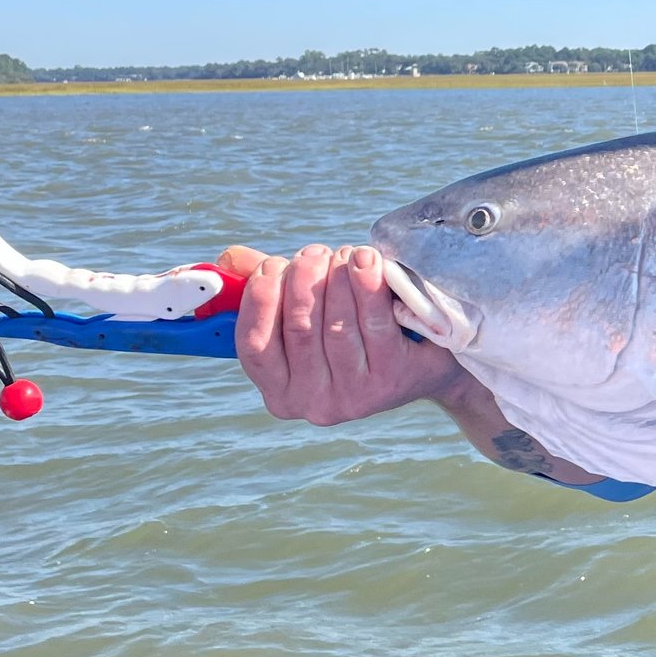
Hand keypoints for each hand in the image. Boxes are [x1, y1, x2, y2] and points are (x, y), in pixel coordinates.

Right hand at [228, 242, 459, 426]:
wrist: (426, 357)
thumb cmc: (354, 327)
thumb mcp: (308, 310)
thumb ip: (266, 286)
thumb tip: (229, 258)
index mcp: (281, 391)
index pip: (254, 346)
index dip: (259, 299)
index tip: (271, 265)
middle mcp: (313, 404)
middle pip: (298, 329)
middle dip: (304, 279)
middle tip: (316, 252)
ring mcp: (354, 397)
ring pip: (335, 324)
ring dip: (337, 278)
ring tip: (345, 254)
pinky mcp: (391, 380)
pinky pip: (373, 324)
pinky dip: (367, 285)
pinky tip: (367, 260)